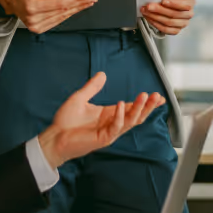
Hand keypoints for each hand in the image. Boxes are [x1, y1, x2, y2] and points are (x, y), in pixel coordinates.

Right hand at [0, 0, 96, 33]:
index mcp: (30, 7)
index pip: (59, 3)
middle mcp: (33, 19)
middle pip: (63, 11)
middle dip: (80, 2)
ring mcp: (36, 26)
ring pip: (63, 16)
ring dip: (78, 8)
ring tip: (89, 1)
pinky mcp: (39, 29)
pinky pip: (59, 20)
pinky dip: (70, 13)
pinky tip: (79, 7)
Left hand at [38, 71, 164, 168]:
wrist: (54, 137)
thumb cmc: (65, 121)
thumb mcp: (80, 98)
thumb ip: (92, 87)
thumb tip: (102, 74)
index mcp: (109, 114)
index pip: (132, 108)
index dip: (145, 102)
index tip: (158, 96)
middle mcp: (112, 123)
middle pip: (136, 115)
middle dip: (148, 106)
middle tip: (158, 96)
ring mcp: (109, 132)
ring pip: (130, 121)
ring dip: (139, 109)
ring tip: (146, 97)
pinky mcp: (104, 138)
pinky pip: (116, 126)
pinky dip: (120, 116)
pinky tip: (122, 105)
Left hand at [141, 0, 194, 35]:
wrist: (174, 4)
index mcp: (190, 2)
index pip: (185, 5)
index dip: (173, 4)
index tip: (163, 1)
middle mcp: (189, 14)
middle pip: (174, 14)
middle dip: (159, 10)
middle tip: (149, 6)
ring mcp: (183, 23)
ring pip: (169, 22)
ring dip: (155, 17)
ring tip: (146, 12)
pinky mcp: (176, 30)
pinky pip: (166, 30)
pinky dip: (156, 24)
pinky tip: (150, 19)